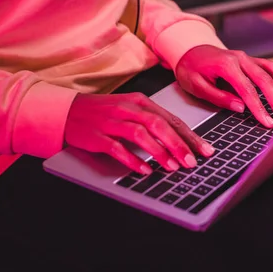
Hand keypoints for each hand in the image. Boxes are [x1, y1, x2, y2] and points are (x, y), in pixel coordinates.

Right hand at [64, 93, 214, 173]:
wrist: (66, 111)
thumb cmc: (103, 112)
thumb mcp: (130, 110)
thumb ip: (153, 121)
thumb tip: (180, 139)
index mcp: (140, 101)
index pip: (171, 119)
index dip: (190, 135)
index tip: (205, 149)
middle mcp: (128, 108)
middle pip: (159, 125)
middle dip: (179, 144)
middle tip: (192, 161)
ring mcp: (111, 121)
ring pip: (141, 134)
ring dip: (159, 152)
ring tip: (173, 167)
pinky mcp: (96, 135)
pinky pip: (117, 148)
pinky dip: (133, 159)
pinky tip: (145, 170)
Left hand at [176, 45, 272, 127]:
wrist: (190, 50)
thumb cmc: (191, 69)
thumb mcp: (197, 86)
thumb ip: (219, 97)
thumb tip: (241, 108)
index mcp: (226, 65)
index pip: (247, 90)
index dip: (259, 108)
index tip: (268, 122)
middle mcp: (240, 58)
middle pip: (265, 80)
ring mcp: (247, 57)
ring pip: (272, 71)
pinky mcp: (251, 60)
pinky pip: (270, 67)